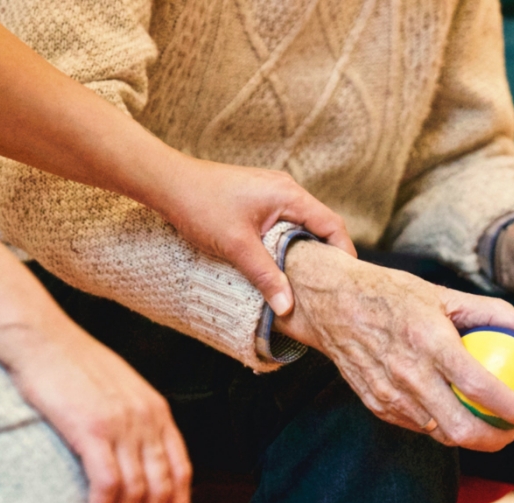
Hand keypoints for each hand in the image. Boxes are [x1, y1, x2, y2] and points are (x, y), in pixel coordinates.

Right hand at [0, 320, 191, 502]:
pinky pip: (107, 483)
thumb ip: (133, 420)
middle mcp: (146, 418)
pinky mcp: (92, 429)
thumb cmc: (71, 364)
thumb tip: (134, 456)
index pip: (181, 469)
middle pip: (162, 486)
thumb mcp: (119, 390)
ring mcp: (121, 424)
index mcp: (156, 410)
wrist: (40, 339)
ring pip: (136, 490)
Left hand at [159, 158, 355, 315]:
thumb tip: (288, 307)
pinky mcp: (257, 200)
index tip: (345, 281)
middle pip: (320, 226)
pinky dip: (287, 244)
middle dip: (326, 256)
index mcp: (289, 195)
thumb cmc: (201, 205)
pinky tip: (279, 264)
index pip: (332, 225)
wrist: (167, 182)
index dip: (344, 253)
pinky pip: (284, 224)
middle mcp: (286, 190)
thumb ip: (266, 276)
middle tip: (327, 287)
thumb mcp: (237, 246)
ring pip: (301, 226)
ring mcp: (271, 193)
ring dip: (304, 251)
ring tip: (305, 281)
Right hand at [274, 241, 513, 451]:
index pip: (480, 387)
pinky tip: (455, 413)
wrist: (331, 303)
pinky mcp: (376, 404)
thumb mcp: (444, 294)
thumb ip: (494, 313)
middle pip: (460, 428)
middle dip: (496, 440)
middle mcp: (408, 374)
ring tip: (490, 425)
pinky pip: (417, 425)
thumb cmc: (392, 294)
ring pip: (439, 433)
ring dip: (470, 437)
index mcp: (429, 342)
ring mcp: (389, 394)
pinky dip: (441, 425)